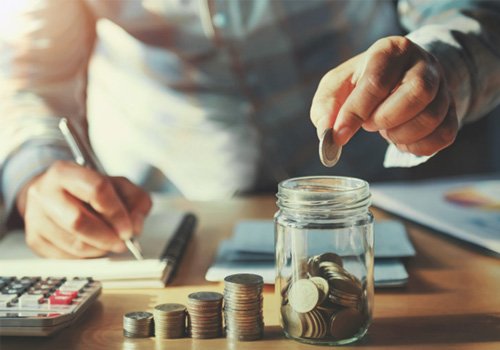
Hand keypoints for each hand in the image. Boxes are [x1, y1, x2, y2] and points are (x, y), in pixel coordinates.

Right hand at [16, 160, 151, 257]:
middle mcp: (44, 192)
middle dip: (106, 236)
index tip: (128, 228)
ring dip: (99, 248)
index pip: (96, 190)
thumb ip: (136, 201)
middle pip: (78, 221)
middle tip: (122, 242)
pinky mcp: (34, 238)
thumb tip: (135, 226)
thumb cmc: (89, 190)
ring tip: (110, 242)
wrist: (55, 193)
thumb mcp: (119, 185)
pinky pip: (65, 257)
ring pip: (73, 243)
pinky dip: (87, 256)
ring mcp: (35, 216)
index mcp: (66, 171)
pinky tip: (94, 246)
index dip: (116, 213)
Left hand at [310, 36, 457, 155]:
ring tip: (384, 129)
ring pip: (431, 118)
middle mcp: (423, 64)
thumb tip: (329, 133)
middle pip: (416, 94)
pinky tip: (401, 139)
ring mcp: (443, 87)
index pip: (376, 82)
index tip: (339, 135)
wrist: (400, 75)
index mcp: (390, 50)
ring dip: (399, 134)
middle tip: (369, 124)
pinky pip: (443, 136)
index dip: (355, 113)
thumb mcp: (338, 85)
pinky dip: (417, 147)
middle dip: (385, 119)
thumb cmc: (363, 81)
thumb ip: (326, 107)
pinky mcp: (452, 110)